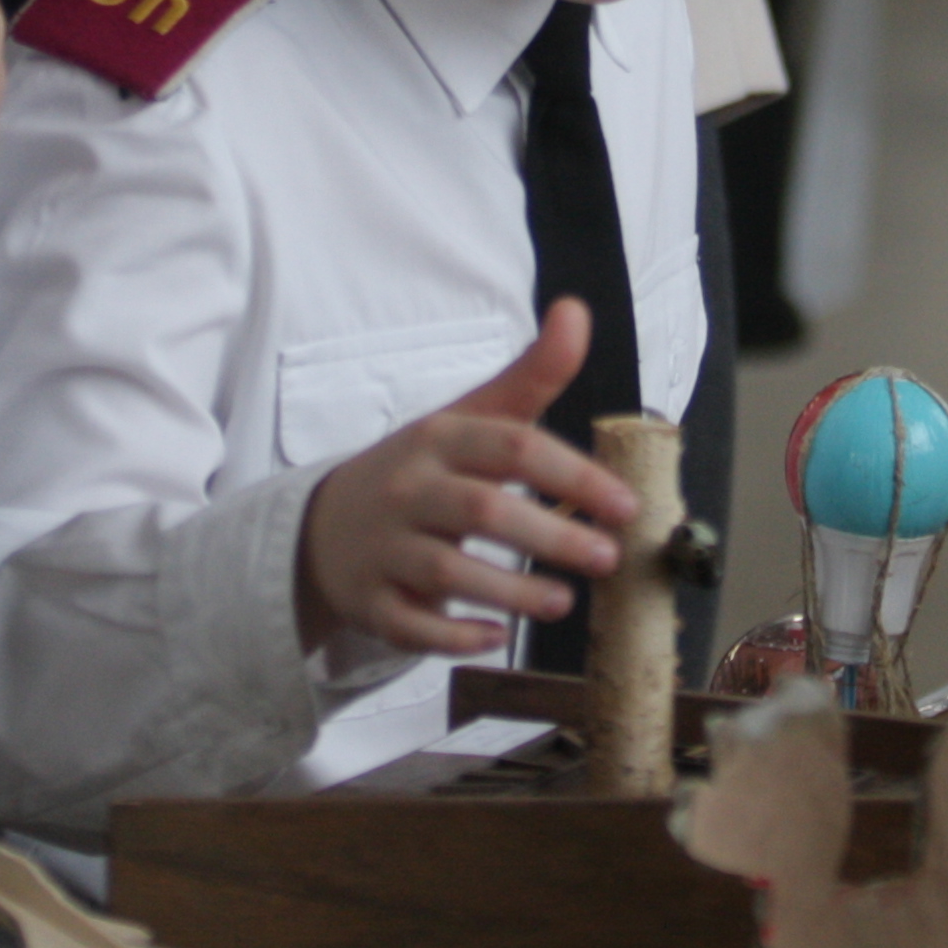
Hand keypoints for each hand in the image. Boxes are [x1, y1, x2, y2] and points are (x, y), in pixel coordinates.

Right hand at [297, 302, 640, 656]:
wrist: (323, 526)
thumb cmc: (420, 471)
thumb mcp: (468, 418)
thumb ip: (529, 375)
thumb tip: (576, 310)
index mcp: (439, 440)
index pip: (512, 448)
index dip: (573, 475)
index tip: (624, 506)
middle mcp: (409, 490)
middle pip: (483, 510)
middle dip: (551, 536)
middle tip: (607, 558)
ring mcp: (384, 548)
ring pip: (447, 572)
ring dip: (512, 591)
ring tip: (564, 602)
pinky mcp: (370, 601)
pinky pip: (410, 625)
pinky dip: (452, 635)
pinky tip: (495, 636)